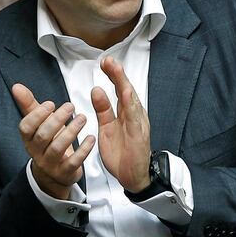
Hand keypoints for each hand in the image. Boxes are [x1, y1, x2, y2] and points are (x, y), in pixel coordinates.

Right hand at [12, 83, 94, 199]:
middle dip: (57, 119)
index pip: (26, 127)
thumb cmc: (48, 142)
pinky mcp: (65, 172)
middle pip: (43, 136)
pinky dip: (83, 149)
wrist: (54, 173)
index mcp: (29, 138)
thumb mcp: (38, 124)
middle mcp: (37, 152)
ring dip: (71, 131)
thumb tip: (16, 86)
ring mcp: (51, 164)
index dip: (37, 115)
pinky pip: (74, 162)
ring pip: (58, 148)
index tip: (51, 103)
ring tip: (82, 118)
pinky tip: (91, 137)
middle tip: (70, 106)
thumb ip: (29, 105)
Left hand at [92, 56, 150, 192]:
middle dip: (118, 74)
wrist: (132, 176)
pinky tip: (125, 93)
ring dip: (123, 84)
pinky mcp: (138, 136)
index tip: (104, 62)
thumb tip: (96, 89)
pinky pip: (134, 118)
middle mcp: (134, 115)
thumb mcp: (107, 127)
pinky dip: (130, 105)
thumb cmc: (122, 152)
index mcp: (126, 112)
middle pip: (126, 90)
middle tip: (109, 60)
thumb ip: (103, 109)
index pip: (119, 89)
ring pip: (131, 100)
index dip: (113, 75)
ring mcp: (138, 124)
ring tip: (116, 70)